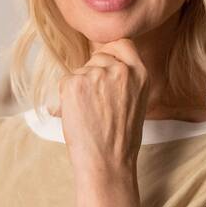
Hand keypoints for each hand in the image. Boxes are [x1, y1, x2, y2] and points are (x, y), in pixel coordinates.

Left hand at [57, 38, 148, 179]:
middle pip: (97, 57)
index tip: (105, 67)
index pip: (121, 43)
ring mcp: (96, 75)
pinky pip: (65, 81)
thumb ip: (125, 79)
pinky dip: (66, 97)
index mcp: (140, 73)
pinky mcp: (74, 83)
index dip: (110, 54)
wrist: (107, 162)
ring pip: (80, 70)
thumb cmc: (120, 139)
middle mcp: (119, 70)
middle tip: (95, 103)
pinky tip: (77, 115)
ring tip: (89, 113)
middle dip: (92, 74)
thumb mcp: (136, 101)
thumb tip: (103, 62)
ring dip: (79, 87)